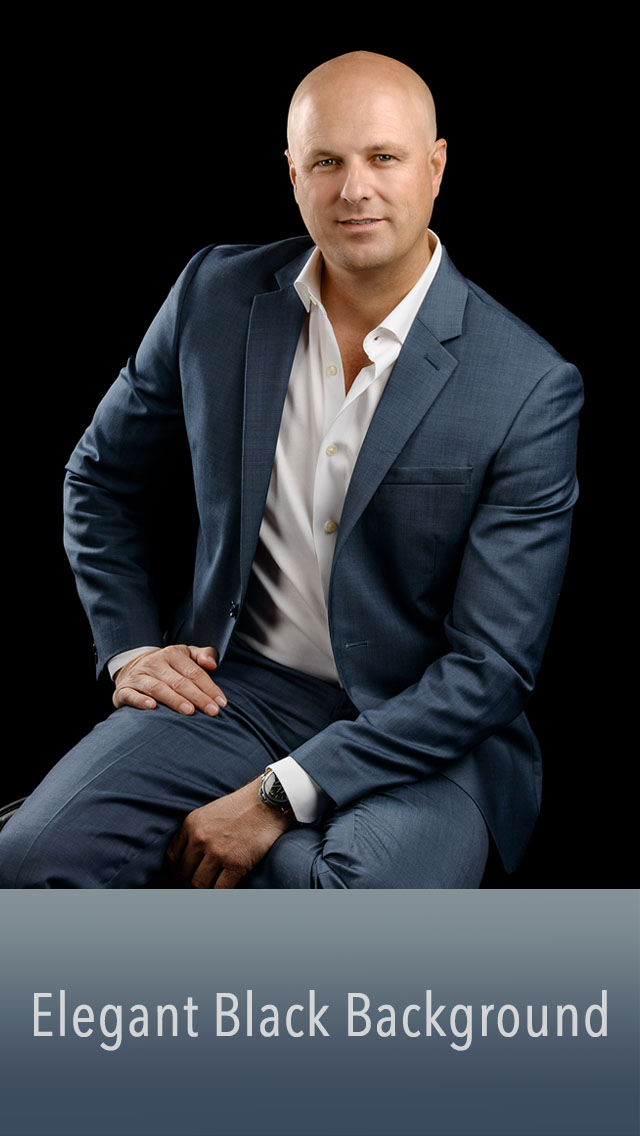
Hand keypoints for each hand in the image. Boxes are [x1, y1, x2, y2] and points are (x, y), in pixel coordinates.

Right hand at [113, 644, 226, 715]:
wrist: (131, 667)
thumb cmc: (167, 666)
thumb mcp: (186, 655)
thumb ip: (203, 655)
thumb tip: (212, 664)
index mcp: (172, 654)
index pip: (194, 672)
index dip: (209, 688)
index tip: (221, 703)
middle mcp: (154, 663)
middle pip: (179, 682)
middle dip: (197, 697)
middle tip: (212, 711)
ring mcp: (139, 676)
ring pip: (158, 688)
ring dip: (174, 700)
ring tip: (189, 711)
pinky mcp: (124, 689)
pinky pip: (132, 695)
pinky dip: (141, 701)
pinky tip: (152, 707)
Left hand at [166, 777, 293, 887]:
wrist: (269, 802)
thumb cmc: (242, 807)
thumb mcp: (210, 812)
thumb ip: (196, 831)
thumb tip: (189, 858)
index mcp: (191, 824)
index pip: (172, 856)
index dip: (174, 871)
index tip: (179, 877)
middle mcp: (200, 838)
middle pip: (184, 873)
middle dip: (186, 884)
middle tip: (194, 889)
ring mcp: (218, 852)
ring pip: (199, 884)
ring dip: (203, 891)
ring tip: (208, 892)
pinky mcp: (236, 864)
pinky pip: (220, 890)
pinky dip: (219, 895)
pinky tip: (222, 893)